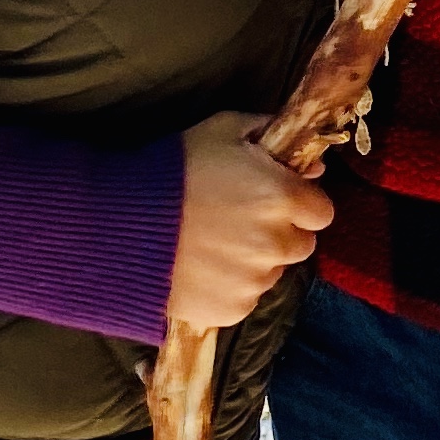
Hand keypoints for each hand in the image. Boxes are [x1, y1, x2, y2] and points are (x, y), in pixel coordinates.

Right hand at [166, 111, 334, 333]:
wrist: (119, 223)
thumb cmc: (173, 169)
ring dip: (254, 261)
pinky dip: (230, 287)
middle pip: (301, 245)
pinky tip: (201, 266)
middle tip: (239, 221)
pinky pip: (245, 298)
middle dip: (279, 233)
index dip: (299, 204)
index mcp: (283, 197)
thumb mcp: (223, 130)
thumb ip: (271, 135)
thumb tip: (312, 164)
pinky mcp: (231, 310)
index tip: (274, 200)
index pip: (321, 212)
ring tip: (212, 245)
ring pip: (272, 273)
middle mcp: (276, 243)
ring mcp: (255, 281)